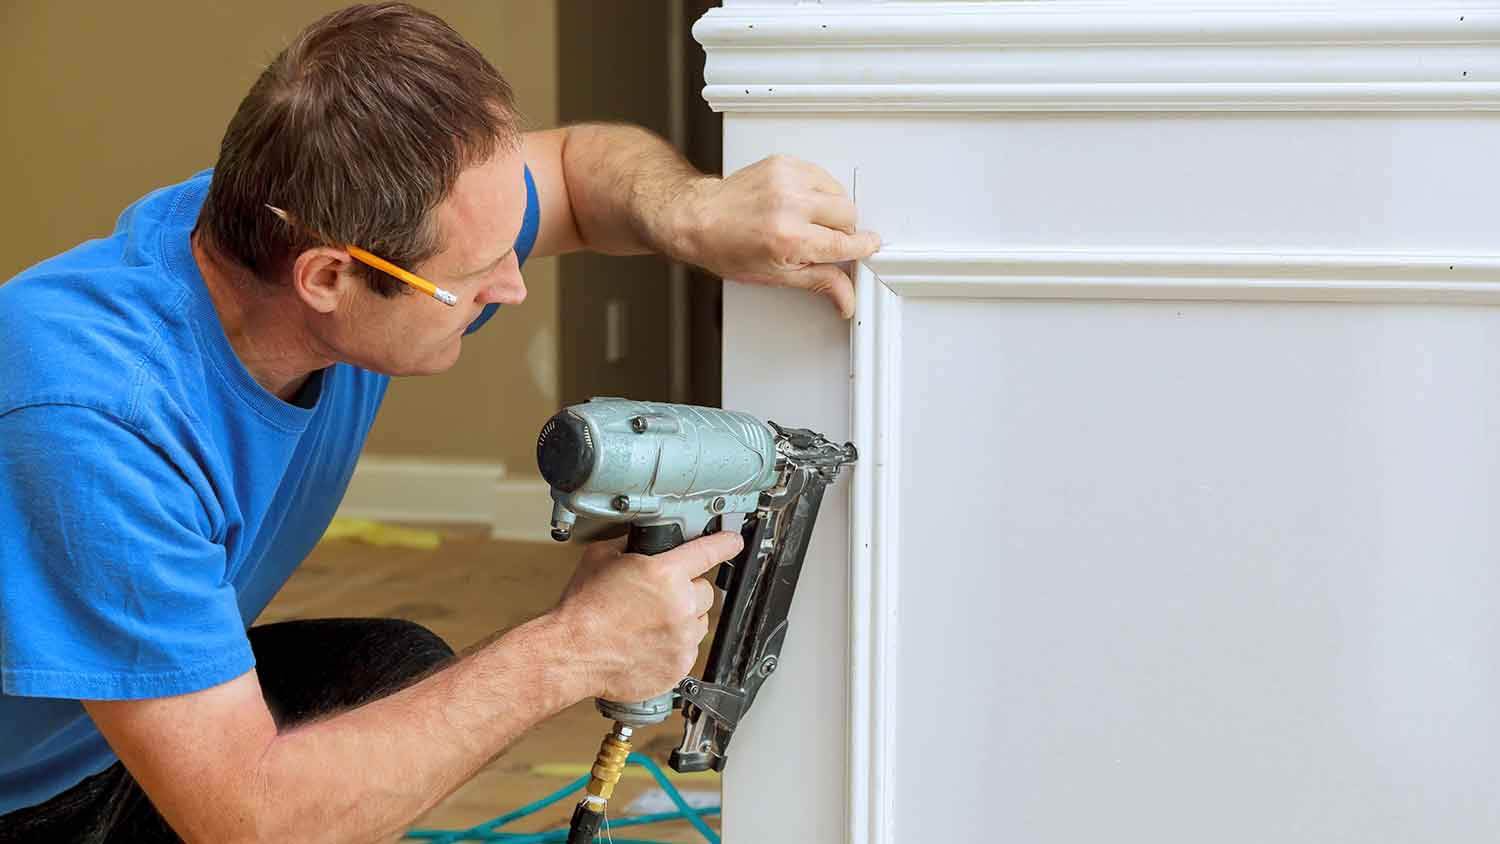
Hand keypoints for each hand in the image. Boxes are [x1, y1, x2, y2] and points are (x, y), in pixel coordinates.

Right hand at [553, 531, 742, 701]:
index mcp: (664, 574)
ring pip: (700, 622)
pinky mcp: (679, 665)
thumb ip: (629, 546)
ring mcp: (682, 638)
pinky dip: (674, 646)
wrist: (572, 653)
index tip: (733, 542)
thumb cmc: (583, 610)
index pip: (710, 551)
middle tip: (661, 596)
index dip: (725, 543)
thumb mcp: (601, 558)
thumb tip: (640, 541)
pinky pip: (688, 650)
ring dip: (684, 619)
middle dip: (689, 590)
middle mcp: (680, 606)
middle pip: (706, 590)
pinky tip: (648, 643)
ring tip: (651, 623)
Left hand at [676, 155, 881, 318]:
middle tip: (821, 239)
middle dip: (842, 230)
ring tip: (806, 221)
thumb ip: (819, 282)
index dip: (861, 247)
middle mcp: (790, 204)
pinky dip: (817, 190)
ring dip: (831, 208)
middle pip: (848, 214)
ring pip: (838, 192)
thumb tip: (846, 297)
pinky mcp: (784, 163)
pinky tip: (799, 203)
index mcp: (789, 237)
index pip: (845, 243)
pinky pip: (821, 176)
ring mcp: (787, 179)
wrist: (698, 218)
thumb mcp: (775, 275)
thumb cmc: (727, 248)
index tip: (867, 246)